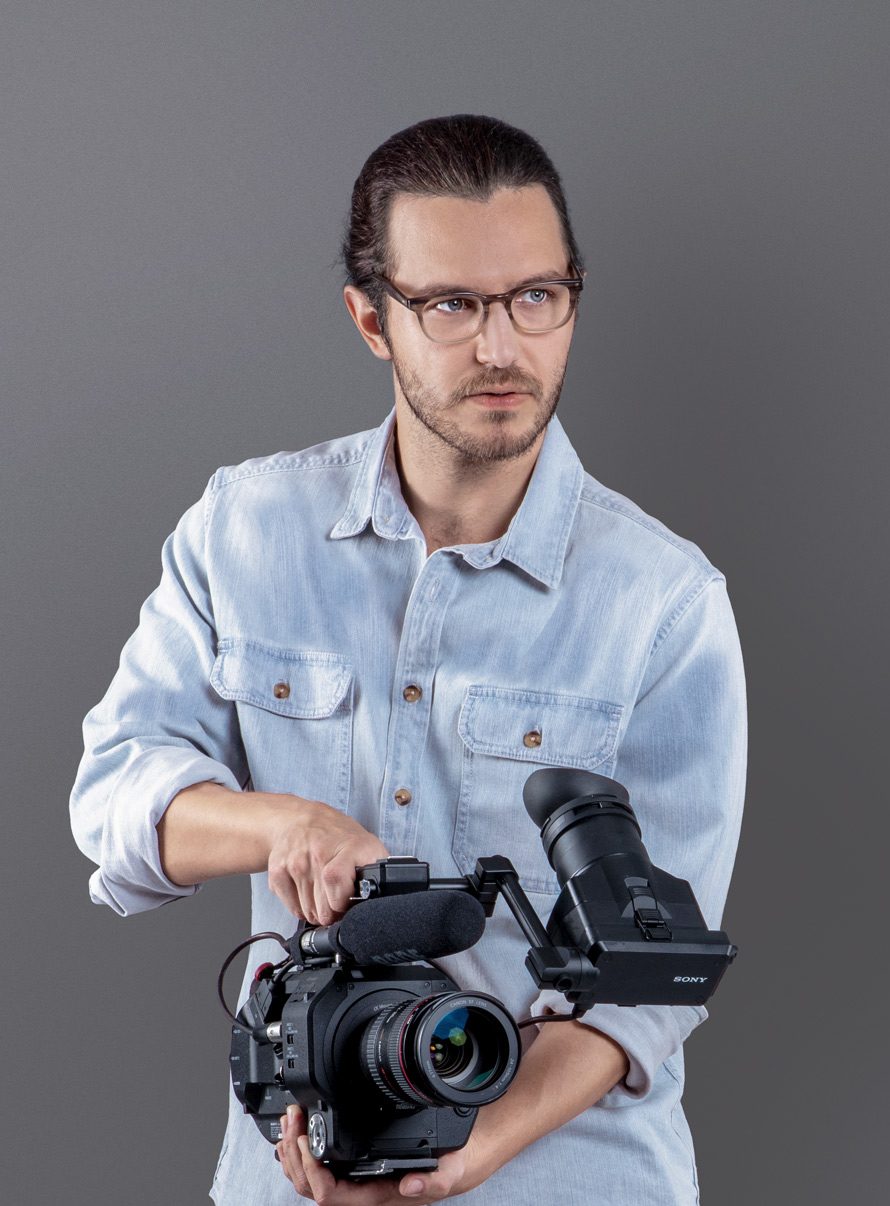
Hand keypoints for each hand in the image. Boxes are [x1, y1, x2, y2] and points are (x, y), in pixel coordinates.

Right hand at [264, 795, 389, 924]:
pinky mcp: (278, 870)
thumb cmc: (339, 836)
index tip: (347, 903)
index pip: (338, 884)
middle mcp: (320, 852)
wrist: (303, 819)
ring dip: (316, 912)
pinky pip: (291, 907)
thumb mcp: (367, 847)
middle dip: (332, 914)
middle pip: (323, 907)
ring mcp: (296, 862)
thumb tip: (382, 901)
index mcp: (348, 847)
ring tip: (323, 898)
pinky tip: (307, 895)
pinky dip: (300, 908)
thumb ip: (376, 873)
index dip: (344, 903)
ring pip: (307, 911)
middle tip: (336, 904)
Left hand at [276, 1105, 488, 1203]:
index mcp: (380, 1194)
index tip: (306, 1141)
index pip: (332, 1196)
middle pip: (312, 1188)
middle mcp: (364, 1191)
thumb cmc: (453, 1166)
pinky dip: (305, 1149)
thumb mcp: (453, 1171)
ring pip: (312, 1178)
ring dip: (294, 1151)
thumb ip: (435, 1180)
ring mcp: (358, 1179)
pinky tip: (300, 1131)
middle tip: (293, 1121)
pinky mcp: (358, 1165)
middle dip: (295, 1156)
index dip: (313, 1173)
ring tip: (291, 1122)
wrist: (463, 1158)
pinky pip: (322, 1166)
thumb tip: (410, 1186)